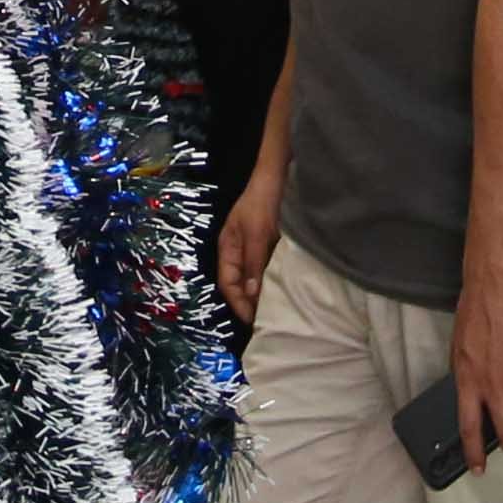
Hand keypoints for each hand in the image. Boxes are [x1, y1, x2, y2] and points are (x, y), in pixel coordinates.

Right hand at [218, 169, 281, 326]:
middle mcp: (235, 252)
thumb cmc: (261, 205)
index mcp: (226, 249)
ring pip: (249, 278)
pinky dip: (265, 283)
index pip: (227, 283)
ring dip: (256, 294)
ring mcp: (248, 249)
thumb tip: (250, 294)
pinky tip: (276, 292)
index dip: (237, 302)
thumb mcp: (257, 235)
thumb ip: (253, 264)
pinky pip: (260, 270)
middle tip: (259, 322)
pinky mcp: (262, 246)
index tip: (249, 320)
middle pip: (236, 283)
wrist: (274, 180)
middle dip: (245, 303)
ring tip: (268, 313)